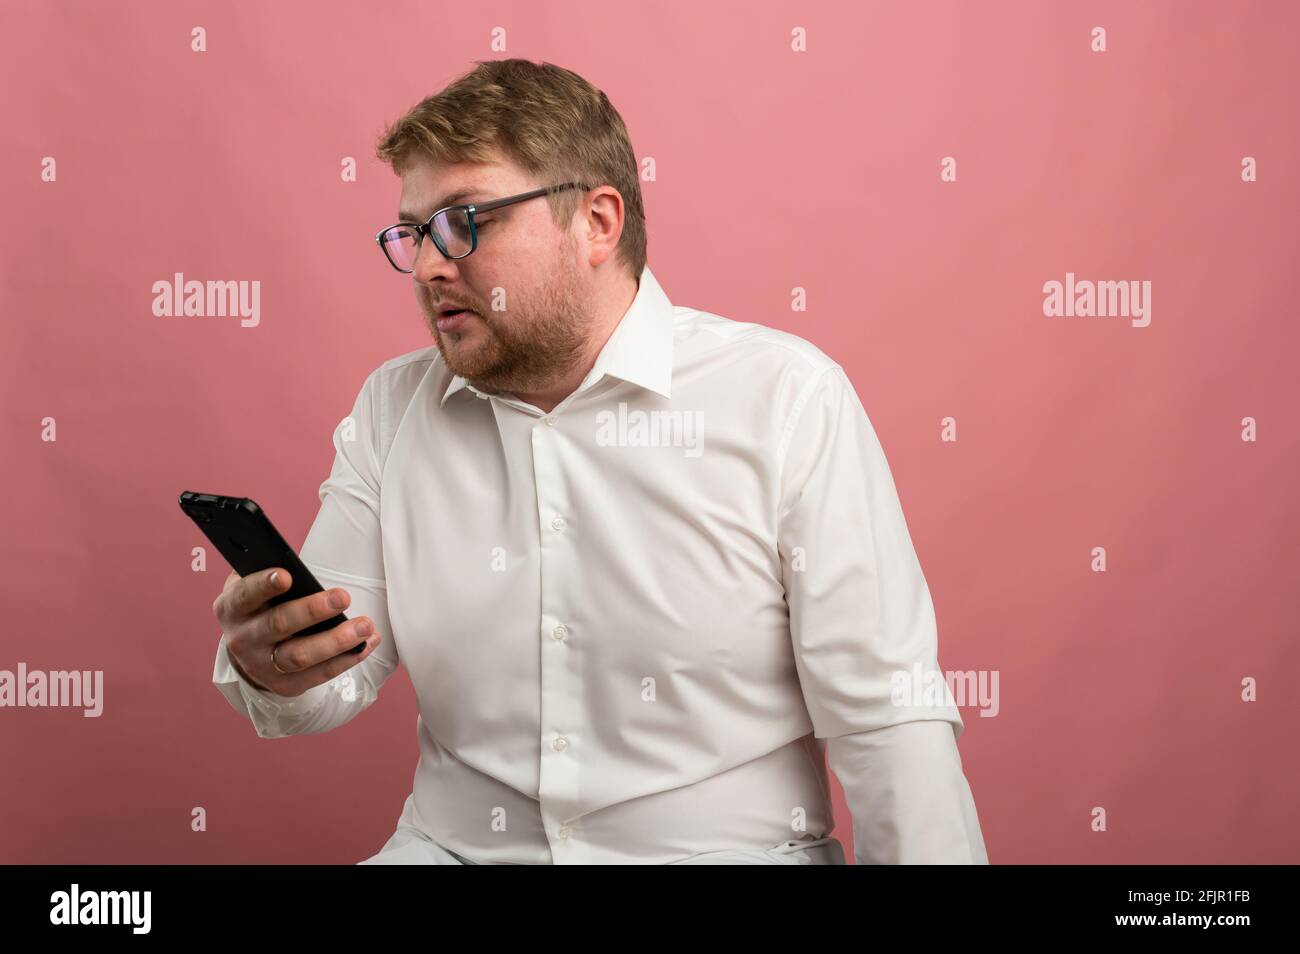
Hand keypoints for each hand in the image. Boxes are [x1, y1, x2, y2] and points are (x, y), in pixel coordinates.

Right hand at [212, 567, 379, 696]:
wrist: (252, 648)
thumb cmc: (262, 604)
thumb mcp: (256, 585)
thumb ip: (270, 572)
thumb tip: (297, 564)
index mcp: (231, 608)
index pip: (244, 595)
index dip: (263, 585)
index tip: (286, 575)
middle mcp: (242, 639)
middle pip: (278, 625)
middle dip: (312, 611)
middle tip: (343, 597)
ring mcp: (261, 666)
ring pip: (300, 656)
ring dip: (336, 641)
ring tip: (364, 625)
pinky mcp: (285, 685)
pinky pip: (319, 674)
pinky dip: (347, 658)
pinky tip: (368, 642)